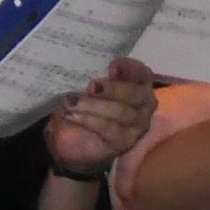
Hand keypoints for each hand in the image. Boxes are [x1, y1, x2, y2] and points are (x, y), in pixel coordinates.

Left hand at [43, 55, 157, 177]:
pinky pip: (111, 130)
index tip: (110, 68)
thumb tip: (88, 67)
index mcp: (138, 83)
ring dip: (94, 106)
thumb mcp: (83, 83)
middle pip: (136, 94)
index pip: (142, 72)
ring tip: (71, 103)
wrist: (65, 133)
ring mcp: (138, 125)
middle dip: (113, 89)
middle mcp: (144, 103)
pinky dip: (90, 121)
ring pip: (123, 112)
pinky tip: (72, 115)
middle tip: (90, 87)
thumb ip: (92, 73)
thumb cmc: (81, 102)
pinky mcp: (125, 142)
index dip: (128, 68)